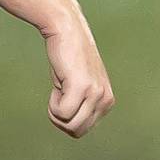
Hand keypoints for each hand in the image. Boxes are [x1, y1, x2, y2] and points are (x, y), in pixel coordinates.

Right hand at [42, 14, 115, 137]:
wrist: (66, 29)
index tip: (67, 91)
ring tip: (61, 85)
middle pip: (76, 131)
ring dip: (56, 110)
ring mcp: (95, 93)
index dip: (67, 114)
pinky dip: (52, 102)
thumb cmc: (68, 56)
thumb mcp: (81, 84)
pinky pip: (61, 113)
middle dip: (61, 117)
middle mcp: (105, 99)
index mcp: (107, 101)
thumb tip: (76, 130)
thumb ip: (85, 105)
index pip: (82, 129)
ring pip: (68, 124)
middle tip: (60, 91)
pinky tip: (59, 80)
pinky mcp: (82, 86)